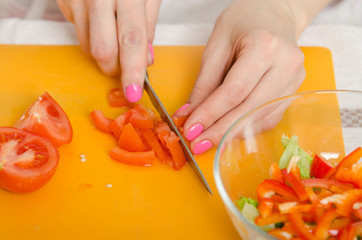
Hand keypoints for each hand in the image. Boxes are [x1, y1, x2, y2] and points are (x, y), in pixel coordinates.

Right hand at [57, 0, 160, 101]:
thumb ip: (148, 25)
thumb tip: (147, 59)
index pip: (131, 40)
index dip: (132, 70)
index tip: (132, 92)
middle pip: (103, 51)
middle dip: (114, 68)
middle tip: (123, 66)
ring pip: (88, 46)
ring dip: (103, 52)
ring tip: (112, 33)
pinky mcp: (63, 1)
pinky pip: (78, 32)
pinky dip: (91, 35)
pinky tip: (99, 18)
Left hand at [173, 0, 307, 154]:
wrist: (275, 13)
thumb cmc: (244, 22)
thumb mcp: (217, 45)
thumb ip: (204, 83)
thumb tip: (189, 114)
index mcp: (264, 46)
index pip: (234, 91)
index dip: (211, 114)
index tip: (191, 130)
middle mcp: (286, 65)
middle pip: (249, 109)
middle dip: (220, 131)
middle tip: (197, 144)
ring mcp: (295, 79)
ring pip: (261, 118)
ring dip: (233, 134)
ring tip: (209, 142)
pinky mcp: (294, 90)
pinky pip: (270, 117)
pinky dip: (248, 128)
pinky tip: (230, 132)